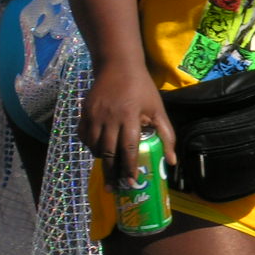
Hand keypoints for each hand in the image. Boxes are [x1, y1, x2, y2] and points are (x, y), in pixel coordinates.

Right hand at [78, 62, 176, 187]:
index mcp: (130, 116)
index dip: (130, 167)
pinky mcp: (84, 112)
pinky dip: (90, 146)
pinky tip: (98, 151)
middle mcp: (110, 118)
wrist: (118, 66)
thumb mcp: (158, 109)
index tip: (131, 182)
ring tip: (109, 169)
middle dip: (112, 173)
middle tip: (114, 188)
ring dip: (101, 160)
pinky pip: (83, 136)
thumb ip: (166, 135)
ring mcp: (94, 115)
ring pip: (94, 146)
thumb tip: (171, 162)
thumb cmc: (142, 89)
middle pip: (109, 152)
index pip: (129, 148)